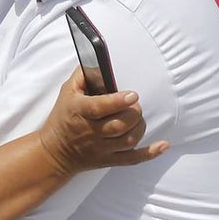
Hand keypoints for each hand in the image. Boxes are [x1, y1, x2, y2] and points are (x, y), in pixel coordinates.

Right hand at [38, 67, 166, 175]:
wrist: (55, 151)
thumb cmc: (63, 116)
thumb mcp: (67, 91)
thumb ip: (84, 74)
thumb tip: (99, 59)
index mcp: (80, 111)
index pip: (100, 108)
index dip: (118, 102)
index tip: (132, 94)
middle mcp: (91, 132)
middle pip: (119, 125)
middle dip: (133, 113)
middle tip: (135, 103)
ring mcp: (101, 148)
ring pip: (127, 141)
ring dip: (139, 127)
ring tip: (137, 117)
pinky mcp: (109, 160)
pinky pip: (132, 159)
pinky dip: (149, 153)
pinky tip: (163, 145)